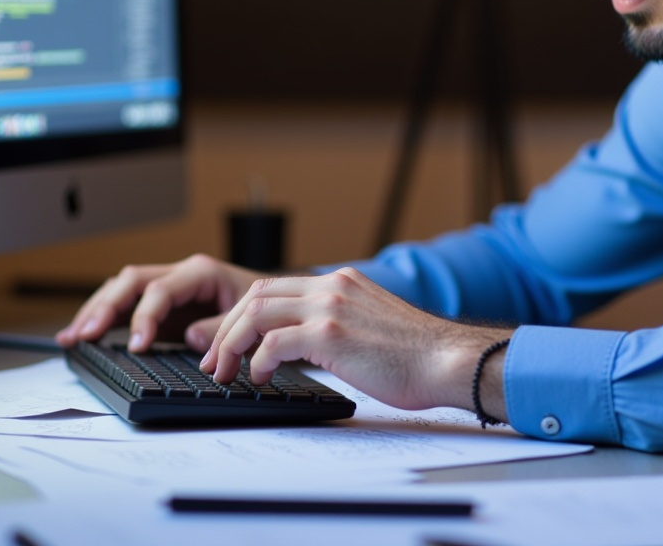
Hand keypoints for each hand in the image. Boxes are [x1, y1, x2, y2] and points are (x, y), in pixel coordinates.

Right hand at [55, 253, 267, 351]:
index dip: (144, 316)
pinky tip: (78, 336)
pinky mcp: (159, 307)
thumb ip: (220, 327)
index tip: (137, 345)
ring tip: (72, 336)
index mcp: (200, 272)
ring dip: (95, 311)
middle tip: (88, 334)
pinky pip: (124, 306)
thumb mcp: (250, 318)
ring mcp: (166, 289)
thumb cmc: (262, 310)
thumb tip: (189, 336)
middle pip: (131, 281)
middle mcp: (178, 275)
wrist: (272, 306)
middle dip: (106, 307)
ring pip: (121, 290)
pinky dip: (101, 319)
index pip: (160, 289)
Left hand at [200, 267, 510, 414]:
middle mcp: (333, 287)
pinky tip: (259, 378)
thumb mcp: (369, 326)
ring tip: (226, 372)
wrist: (447, 361)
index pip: (274, 287)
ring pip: (256, 313)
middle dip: (225, 328)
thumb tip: (303, 346)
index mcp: (341, 283)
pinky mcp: (331, 333)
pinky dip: (257, 360)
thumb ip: (337, 324)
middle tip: (214, 360)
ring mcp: (331, 307)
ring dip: (231, 343)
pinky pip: (273, 342)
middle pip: (256, 294)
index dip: (242, 316)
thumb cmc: (416, 357)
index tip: (228, 343)